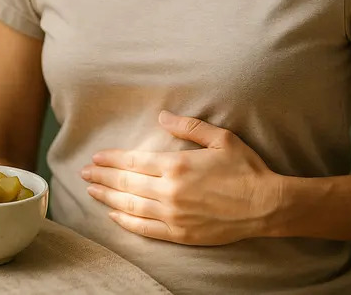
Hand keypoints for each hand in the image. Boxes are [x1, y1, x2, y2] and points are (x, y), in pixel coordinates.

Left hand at [80, 111, 283, 245]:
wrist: (267, 205)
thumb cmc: (246, 169)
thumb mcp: (221, 138)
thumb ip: (189, 126)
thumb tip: (162, 115)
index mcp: (177, 166)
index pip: (133, 162)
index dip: (111, 160)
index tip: (96, 158)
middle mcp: (170, 192)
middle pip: (125, 184)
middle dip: (101, 177)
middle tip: (83, 174)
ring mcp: (174, 215)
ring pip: (130, 206)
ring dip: (107, 198)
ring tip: (91, 191)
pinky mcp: (181, 234)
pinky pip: (145, 228)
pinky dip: (126, 221)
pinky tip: (114, 215)